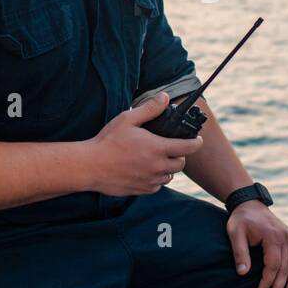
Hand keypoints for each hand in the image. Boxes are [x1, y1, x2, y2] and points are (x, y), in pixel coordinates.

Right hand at [87, 92, 203, 196]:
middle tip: (171, 148)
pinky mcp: (141, 190)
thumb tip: (165, 97)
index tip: (197, 140)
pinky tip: (146, 171)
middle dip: (180, 155)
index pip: (188, 147)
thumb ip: (149, 109)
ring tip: (157, 159)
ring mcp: (149, 180)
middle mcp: (157, 167)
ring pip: (169, 176)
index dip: (196, 143)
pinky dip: (156, 179)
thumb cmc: (108, 141)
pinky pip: (157, 186)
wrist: (90, 166)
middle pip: (181, 163)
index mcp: (157, 148)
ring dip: (168, 168)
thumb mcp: (128, 119)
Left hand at [226, 202, 287, 287]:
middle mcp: (285, 236)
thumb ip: (240, 253)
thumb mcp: (235, 234)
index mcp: (272, 236)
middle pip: (286, 266)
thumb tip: (242, 274)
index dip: (268, 280)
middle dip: (280, 286)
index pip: (273, 264)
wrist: (249, 203)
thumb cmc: (240, 220)